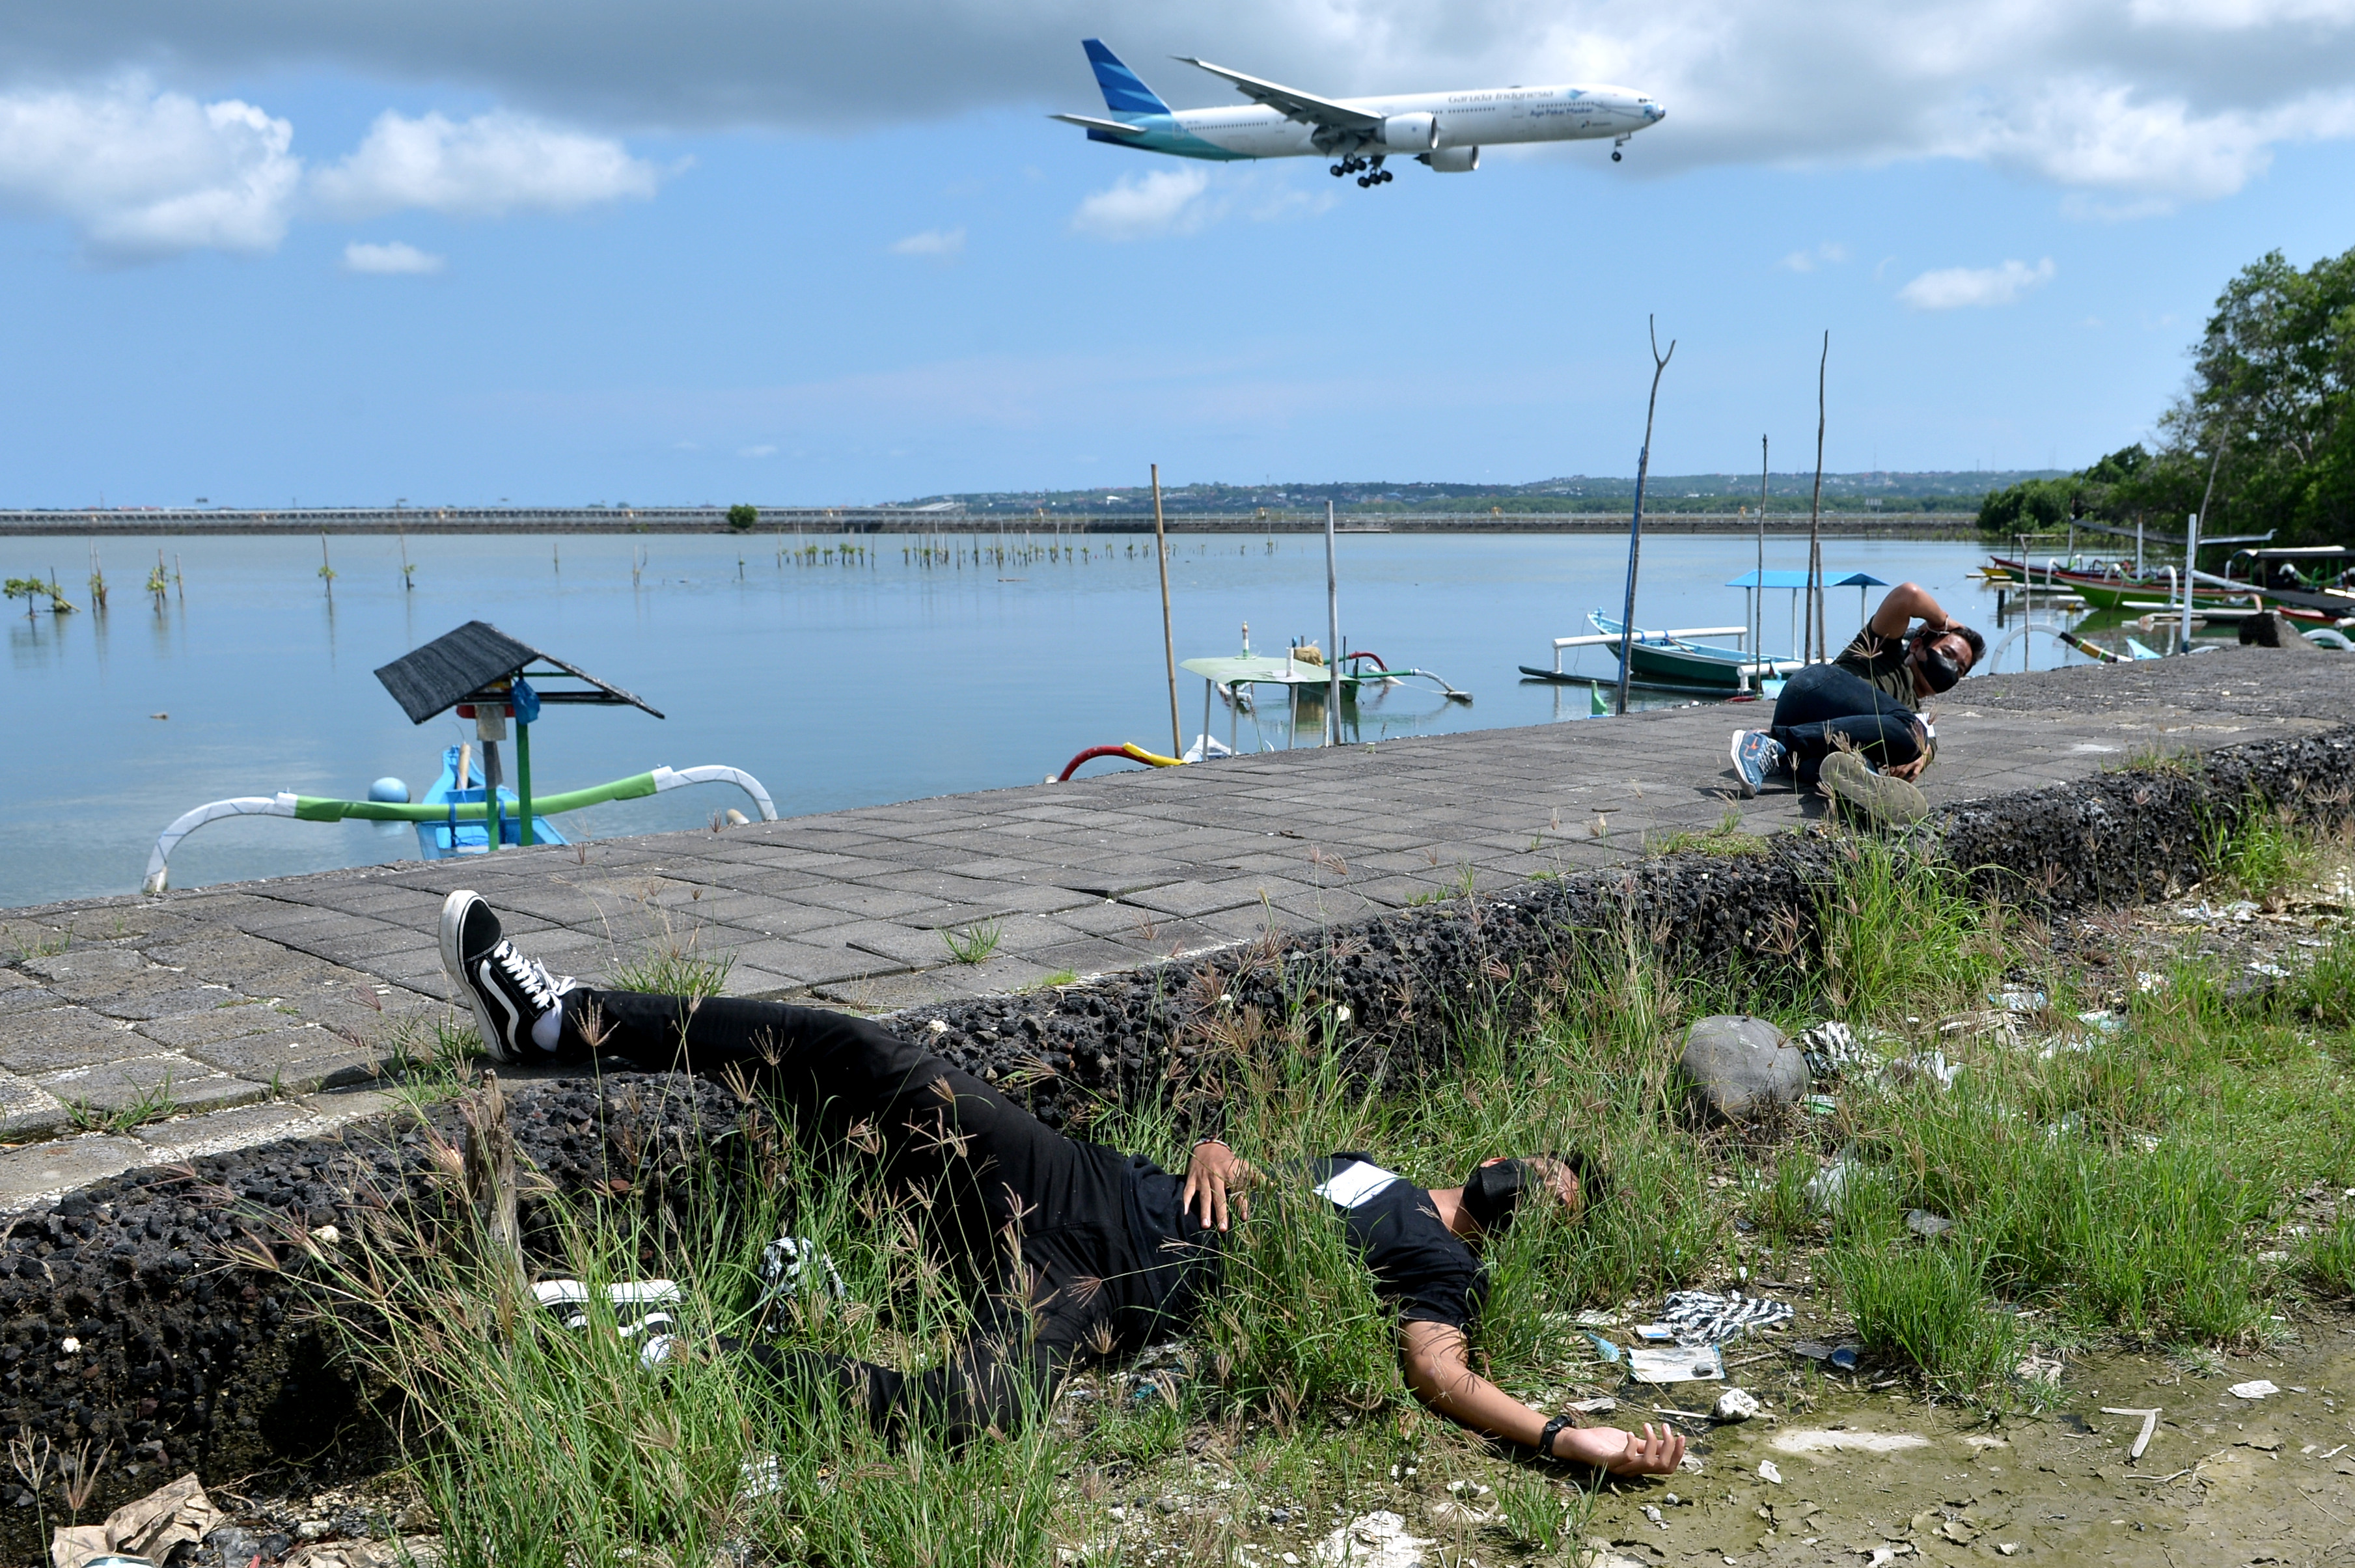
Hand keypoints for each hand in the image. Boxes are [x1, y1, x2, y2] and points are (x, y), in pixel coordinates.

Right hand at [1182, 1140, 1252, 1229]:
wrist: (1208, 1147)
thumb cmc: (1229, 1160)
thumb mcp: (1244, 1165)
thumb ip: (1257, 1177)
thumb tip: (1274, 1185)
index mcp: (1230, 1173)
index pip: (1237, 1191)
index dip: (1242, 1204)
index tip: (1245, 1217)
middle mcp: (1216, 1176)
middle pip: (1219, 1196)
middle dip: (1221, 1212)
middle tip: (1224, 1228)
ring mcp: (1203, 1177)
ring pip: (1204, 1196)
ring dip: (1205, 1211)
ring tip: (1207, 1226)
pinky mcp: (1192, 1178)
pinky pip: (1188, 1191)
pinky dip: (1185, 1201)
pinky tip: (1184, 1213)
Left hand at [1552, 1421, 1685, 1474]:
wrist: (1576, 1441)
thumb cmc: (1603, 1442)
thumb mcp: (1630, 1441)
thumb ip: (1647, 1444)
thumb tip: (1667, 1442)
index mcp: (1641, 1464)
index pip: (1667, 1467)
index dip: (1678, 1454)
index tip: (1682, 1435)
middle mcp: (1633, 1469)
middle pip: (1663, 1467)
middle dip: (1670, 1447)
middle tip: (1665, 1427)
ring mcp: (1621, 1467)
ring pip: (1649, 1463)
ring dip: (1653, 1442)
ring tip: (1646, 1425)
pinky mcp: (1608, 1461)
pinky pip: (1627, 1458)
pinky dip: (1633, 1445)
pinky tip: (1630, 1433)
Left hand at [1885, 755, 1927, 781]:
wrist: (1923, 750)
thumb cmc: (1910, 755)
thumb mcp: (1902, 757)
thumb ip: (1892, 762)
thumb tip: (1883, 767)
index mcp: (1901, 755)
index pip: (1893, 763)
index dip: (1889, 770)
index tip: (1886, 776)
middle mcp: (1907, 758)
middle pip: (1897, 768)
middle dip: (1893, 775)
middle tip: (1890, 780)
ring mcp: (1913, 762)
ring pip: (1903, 771)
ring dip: (1898, 777)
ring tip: (1896, 782)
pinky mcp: (1919, 765)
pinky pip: (1914, 774)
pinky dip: (1910, 779)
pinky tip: (1906, 783)